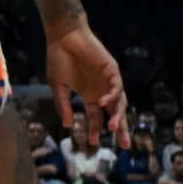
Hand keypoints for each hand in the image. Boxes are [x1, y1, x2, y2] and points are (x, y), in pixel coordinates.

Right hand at [44, 21, 125, 143]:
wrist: (64, 38)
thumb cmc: (59, 59)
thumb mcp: (58, 86)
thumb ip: (63, 105)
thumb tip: (67, 125)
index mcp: (89, 95)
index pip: (96, 117)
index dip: (96, 129)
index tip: (94, 143)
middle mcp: (101, 91)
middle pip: (114, 113)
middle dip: (119, 129)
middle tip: (124, 145)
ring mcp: (108, 81)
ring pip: (119, 103)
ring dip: (117, 115)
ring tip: (113, 128)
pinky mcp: (112, 71)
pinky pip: (116, 87)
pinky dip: (112, 96)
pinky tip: (104, 103)